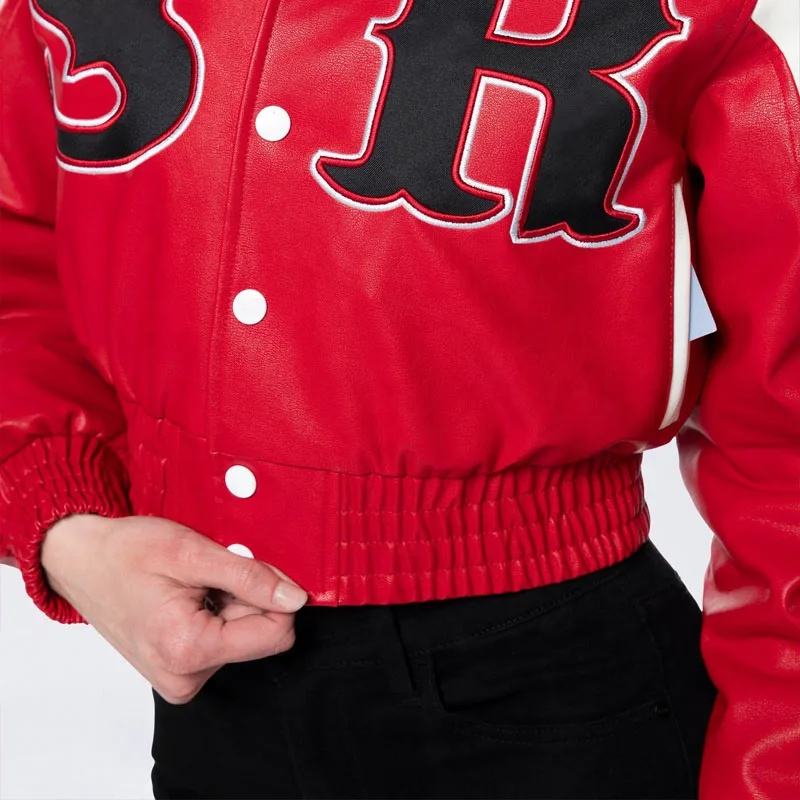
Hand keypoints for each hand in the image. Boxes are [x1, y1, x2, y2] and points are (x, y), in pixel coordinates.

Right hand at [41, 514, 306, 703]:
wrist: (81, 561)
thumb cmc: (127, 552)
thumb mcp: (193, 553)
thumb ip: (251, 578)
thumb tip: (297, 600)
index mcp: (188, 651)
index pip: (277, 634)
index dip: (274, 594)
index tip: (247, 567)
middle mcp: (184, 678)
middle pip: (260, 635)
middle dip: (246, 597)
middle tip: (208, 575)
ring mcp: (180, 679)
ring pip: (244, 636)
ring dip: (230, 603)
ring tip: (192, 586)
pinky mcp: (180, 671)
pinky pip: (223, 641)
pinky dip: (216, 613)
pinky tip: (187, 598)